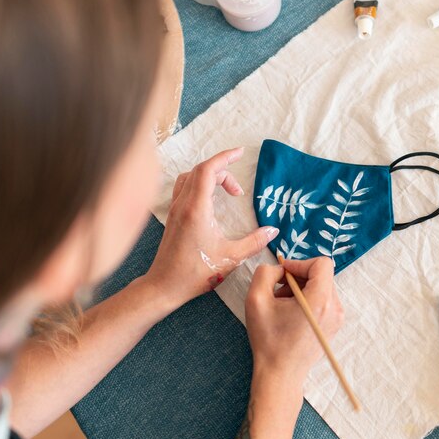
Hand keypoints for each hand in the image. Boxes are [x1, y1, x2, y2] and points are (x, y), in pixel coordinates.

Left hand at [144, 147, 278, 311]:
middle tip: (239, 189)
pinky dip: (200, 185)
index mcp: (197, 208)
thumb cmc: (195, 273)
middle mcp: (183, 204)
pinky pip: (185, 188)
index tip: (240, 153)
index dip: (225, 157)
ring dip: (209, 176)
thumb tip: (273, 230)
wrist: (165, 285)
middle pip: (201, 170)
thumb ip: (255, 242)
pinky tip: (211, 201)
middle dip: (222, 169)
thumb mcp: (231, 258)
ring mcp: (175, 209)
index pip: (209, 170)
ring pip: (191, 177)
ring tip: (227, 191)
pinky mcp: (173, 217)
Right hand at [246, 257, 343, 397]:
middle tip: (278, 293)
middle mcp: (335, 308)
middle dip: (297, 278)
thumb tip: (280, 269)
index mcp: (319, 300)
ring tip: (282, 306)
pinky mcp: (334, 325)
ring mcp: (337, 318)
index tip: (283, 275)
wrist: (280, 373)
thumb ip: (265, 273)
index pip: (321, 264)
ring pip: (321, 287)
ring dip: (300, 290)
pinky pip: (323, 300)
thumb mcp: (256, 299)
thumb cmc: (268, 340)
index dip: (300, 263)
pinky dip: (307, 301)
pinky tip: (291, 315)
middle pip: (321, 275)